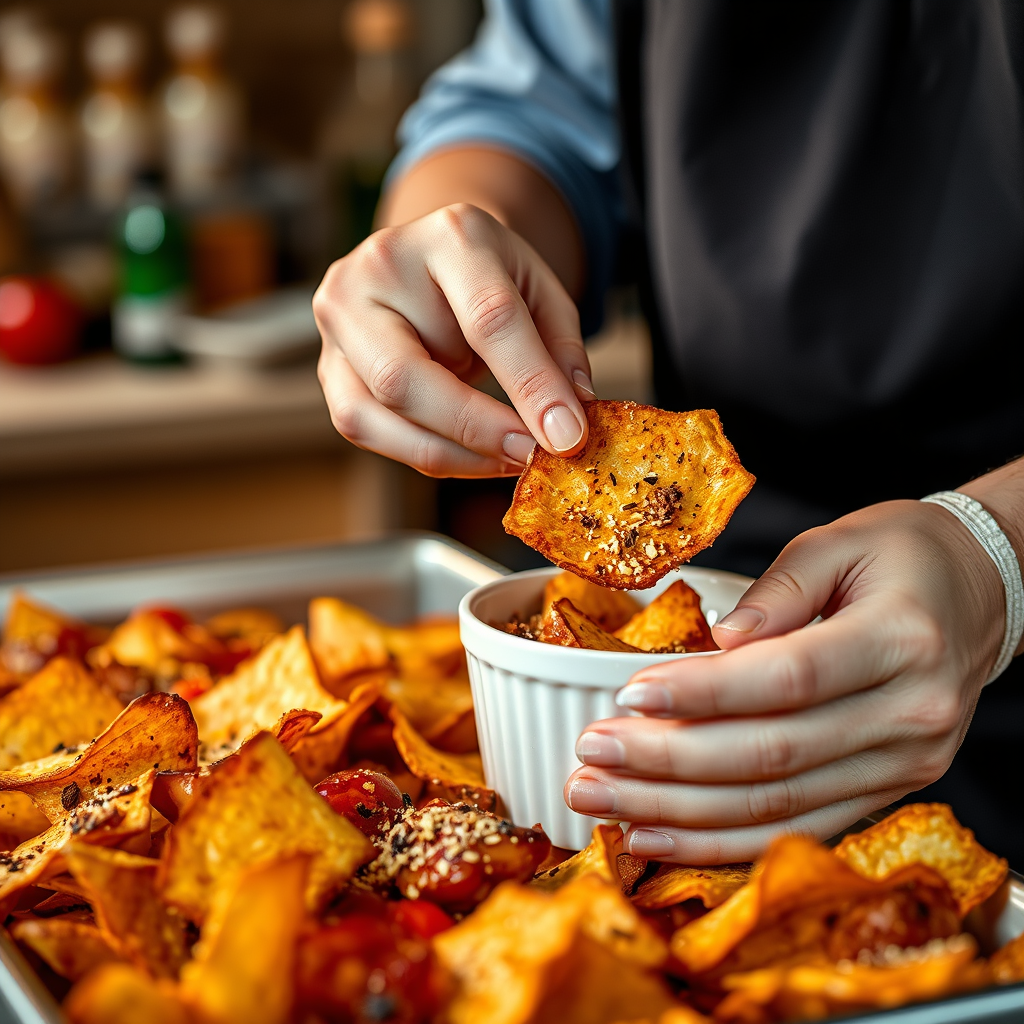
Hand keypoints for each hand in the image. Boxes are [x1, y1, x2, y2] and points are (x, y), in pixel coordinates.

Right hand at [313, 204, 593, 477]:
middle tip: (531, 457)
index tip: (566, 436)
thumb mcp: (542, 292)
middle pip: (407, 373)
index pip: (489, 319)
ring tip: (505, 459)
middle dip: (477, 429)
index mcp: (449, 235)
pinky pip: (366, 427)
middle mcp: (377, 269)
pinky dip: (424, 452)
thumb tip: (567, 423)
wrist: (433, 259)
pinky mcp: (328, 365)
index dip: (530, 385)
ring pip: (378, 410)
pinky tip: (471, 456)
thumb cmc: (492, 279)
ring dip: (450, 451)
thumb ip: (560, 352)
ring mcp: (340, 317)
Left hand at [564, 499, 1006, 862]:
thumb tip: (717, 642)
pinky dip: (722, 841)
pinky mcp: (886, 791)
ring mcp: (903, 765)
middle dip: (667, 763)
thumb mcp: (838, 542)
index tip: (627, 696)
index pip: (786, 677)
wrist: (980, 593)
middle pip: (772, 754)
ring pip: (776, 805)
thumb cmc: (904, 557)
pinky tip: (657, 835)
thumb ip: (778, 590)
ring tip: (600, 800)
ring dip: (677, 812)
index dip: (701, 692)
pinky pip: (796, 827)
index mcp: (901, 639)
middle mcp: (911, 714)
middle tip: (589, 757)